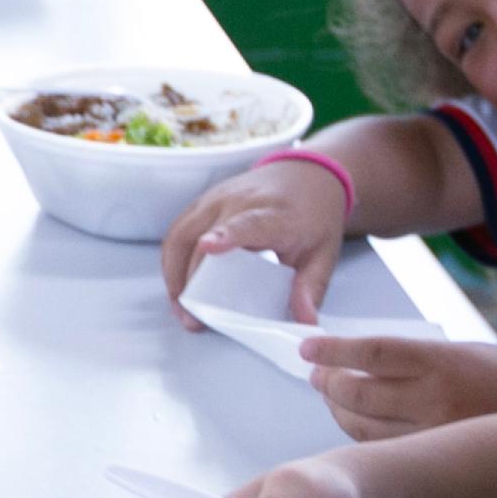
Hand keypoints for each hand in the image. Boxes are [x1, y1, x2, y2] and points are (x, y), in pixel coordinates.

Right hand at [162, 159, 354, 325]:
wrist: (306, 174)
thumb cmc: (314, 216)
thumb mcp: (323, 254)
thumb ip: (311, 288)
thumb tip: (304, 323)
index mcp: (274, 214)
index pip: (247, 223)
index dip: (226, 235)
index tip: (208, 246)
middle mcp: (240, 200)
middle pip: (201, 237)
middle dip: (191, 281)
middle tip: (193, 319)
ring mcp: (216, 198)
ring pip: (180, 234)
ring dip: (174, 272)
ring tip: (180, 306)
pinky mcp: (203, 201)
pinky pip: (178, 230)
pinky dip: (173, 259)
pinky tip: (179, 284)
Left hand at [301, 335, 496, 442]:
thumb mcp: (465, 352)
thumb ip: (417, 360)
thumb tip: (361, 363)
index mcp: (443, 360)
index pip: (373, 352)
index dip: (334, 350)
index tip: (307, 346)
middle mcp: (436, 398)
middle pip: (360, 391)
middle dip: (329, 382)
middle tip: (316, 373)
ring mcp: (436, 434)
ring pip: (365, 425)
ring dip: (338, 408)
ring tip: (329, 394)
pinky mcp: (439, 460)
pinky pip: (384, 449)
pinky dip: (362, 434)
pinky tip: (354, 421)